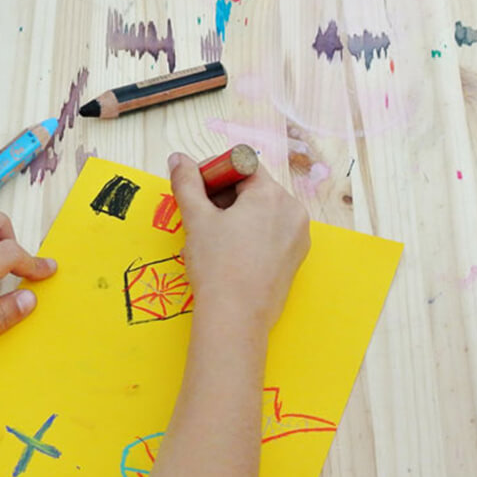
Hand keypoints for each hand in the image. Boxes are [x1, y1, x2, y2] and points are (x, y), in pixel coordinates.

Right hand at [168, 152, 309, 331]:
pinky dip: (251, 235)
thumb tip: (178, 159)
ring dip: (237, 215)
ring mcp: (297, 236)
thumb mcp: (196, 219)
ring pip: (263, 212)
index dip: (215, 172)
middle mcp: (292, 211)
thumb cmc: (217, 266)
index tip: (196, 187)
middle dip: (225, 196)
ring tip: (211, 237)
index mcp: (271, 195)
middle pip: (255, 188)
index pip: (242, 165)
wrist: (235, 318)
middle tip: (199, 214)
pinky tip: (229, 253)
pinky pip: (272, 234)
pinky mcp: (295, 259)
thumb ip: (187, 183)